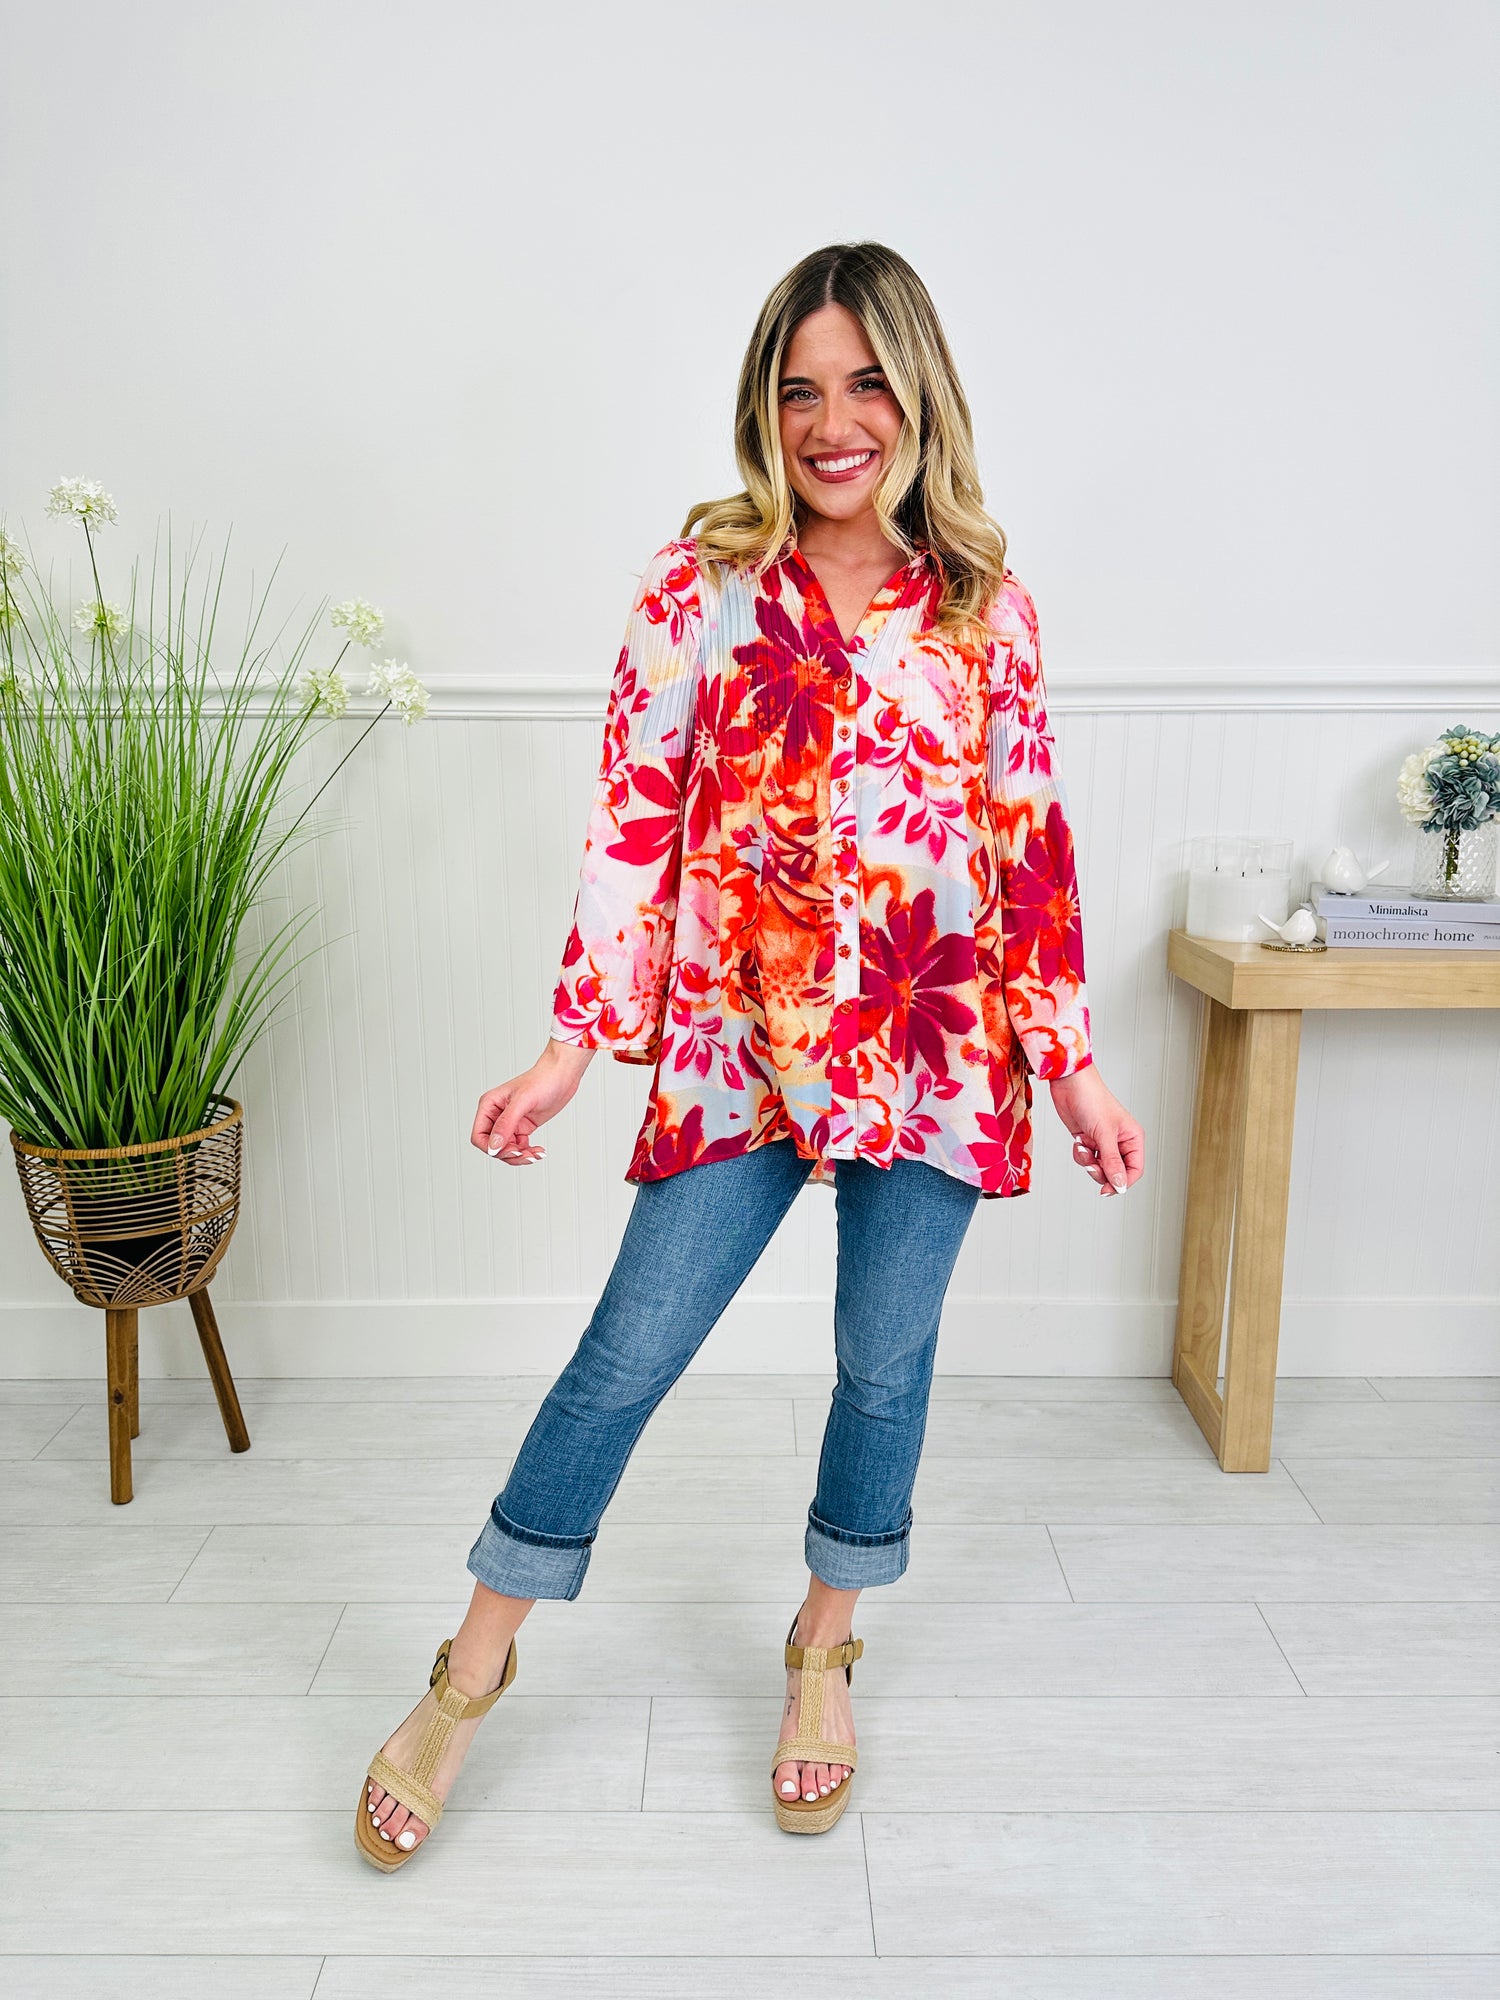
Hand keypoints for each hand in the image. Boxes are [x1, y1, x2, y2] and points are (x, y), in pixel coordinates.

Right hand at [470, 1040, 595, 1165]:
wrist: (562, 1076)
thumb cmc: (542, 1080)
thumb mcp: (522, 1102)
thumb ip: (506, 1124)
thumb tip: (493, 1146)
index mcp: (489, 1106)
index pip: (479, 1136)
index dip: (490, 1148)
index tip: (509, 1150)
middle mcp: (496, 1115)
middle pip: (493, 1146)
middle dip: (508, 1154)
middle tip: (525, 1154)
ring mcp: (510, 1122)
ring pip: (506, 1149)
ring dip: (520, 1156)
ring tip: (535, 1154)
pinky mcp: (523, 1127)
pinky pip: (519, 1147)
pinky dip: (528, 1152)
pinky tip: (539, 1151)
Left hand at [1046, 1063, 1143, 1196]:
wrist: (1069, 1085)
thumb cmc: (1092, 1099)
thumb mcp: (1104, 1134)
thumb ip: (1112, 1162)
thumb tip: (1119, 1185)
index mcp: (1132, 1138)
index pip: (1135, 1170)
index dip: (1123, 1182)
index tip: (1109, 1189)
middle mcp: (1120, 1142)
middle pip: (1116, 1172)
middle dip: (1101, 1171)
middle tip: (1091, 1164)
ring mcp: (1103, 1142)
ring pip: (1099, 1168)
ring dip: (1087, 1162)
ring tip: (1083, 1146)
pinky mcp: (1088, 1141)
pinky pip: (1086, 1160)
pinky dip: (1080, 1154)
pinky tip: (1078, 1140)